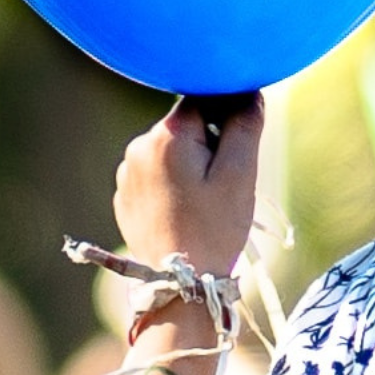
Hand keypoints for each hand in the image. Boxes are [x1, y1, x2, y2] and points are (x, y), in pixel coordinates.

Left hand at [113, 95, 266, 286]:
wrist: (180, 284)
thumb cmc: (214, 228)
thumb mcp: (240, 174)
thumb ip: (245, 124)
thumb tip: (249, 91)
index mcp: (167, 136)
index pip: (203, 98)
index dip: (228, 114)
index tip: (240, 145)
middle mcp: (139, 147)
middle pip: (185, 125)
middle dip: (209, 143)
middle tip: (225, 181)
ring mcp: (127, 173)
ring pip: (171, 151)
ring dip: (191, 164)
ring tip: (205, 202)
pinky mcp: (125, 196)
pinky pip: (156, 175)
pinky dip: (174, 184)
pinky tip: (187, 212)